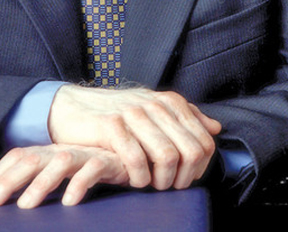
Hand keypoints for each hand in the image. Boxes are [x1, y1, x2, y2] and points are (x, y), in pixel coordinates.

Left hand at [0, 144, 128, 208]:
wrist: (136, 152)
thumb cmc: (97, 166)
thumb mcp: (66, 171)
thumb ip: (45, 178)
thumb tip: (16, 198)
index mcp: (51, 151)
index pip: (19, 155)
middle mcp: (65, 149)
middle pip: (32, 157)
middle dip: (9, 179)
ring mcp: (86, 153)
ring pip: (60, 162)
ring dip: (41, 183)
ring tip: (26, 205)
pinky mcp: (109, 160)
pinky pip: (93, 169)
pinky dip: (80, 184)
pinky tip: (70, 201)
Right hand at [48, 85, 220, 191]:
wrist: (72, 106)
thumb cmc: (116, 114)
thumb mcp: (154, 110)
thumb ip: (187, 117)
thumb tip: (215, 127)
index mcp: (169, 102)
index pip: (204, 141)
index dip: (200, 168)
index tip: (185, 178)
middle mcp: (154, 105)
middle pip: (191, 150)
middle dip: (184, 178)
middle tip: (169, 186)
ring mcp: (133, 114)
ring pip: (167, 156)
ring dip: (162, 181)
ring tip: (152, 184)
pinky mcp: (111, 125)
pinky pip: (136, 159)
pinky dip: (139, 178)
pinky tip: (133, 180)